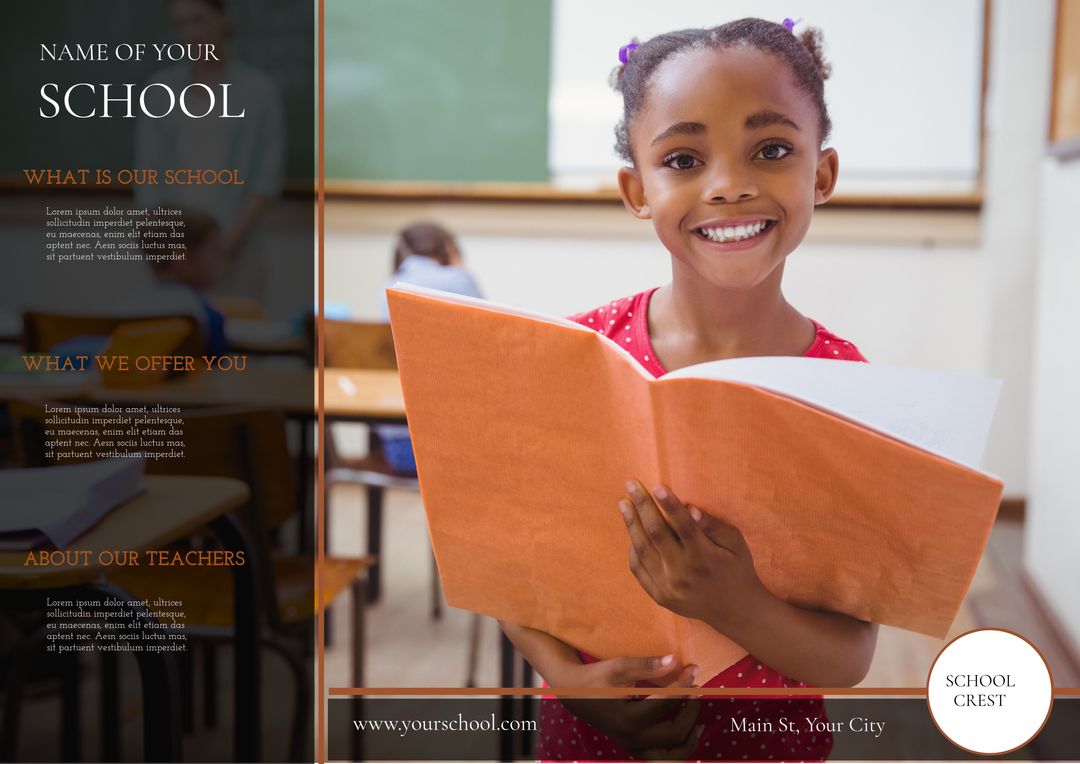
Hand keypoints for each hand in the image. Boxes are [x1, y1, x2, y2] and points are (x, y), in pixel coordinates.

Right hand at [555, 655, 702, 759]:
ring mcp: (632, 746)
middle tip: (697, 690)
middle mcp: (632, 738)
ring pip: (671, 755)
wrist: (574, 693)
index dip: (683, 684)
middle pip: (675, 731)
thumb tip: (673, 660)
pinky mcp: (633, 747)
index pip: (666, 702)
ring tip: (699, 723)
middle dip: (691, 710)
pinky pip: (661, 756)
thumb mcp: (618, 667)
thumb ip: (647, 665)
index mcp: (628, 718)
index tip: (693, 669)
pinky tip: (685, 732)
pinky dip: (677, 748)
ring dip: (689, 739)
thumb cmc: (596, 677)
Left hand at [620, 480, 767, 628]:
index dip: (670, 505)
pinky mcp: (659, 596)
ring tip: (624, 503)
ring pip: (642, 549)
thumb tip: (690, 510)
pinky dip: (633, 548)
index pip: (684, 526)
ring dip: (631, 523)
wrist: (735, 610)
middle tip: (631, 484)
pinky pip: (639, 568)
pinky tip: (632, 531)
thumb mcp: (735, 544)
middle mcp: (684, 573)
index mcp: (705, 558)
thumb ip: (713, 526)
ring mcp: (669, 587)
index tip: (657, 486)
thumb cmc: (736, 568)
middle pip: (657, 534)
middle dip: (643, 506)